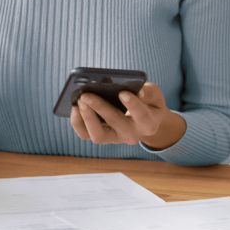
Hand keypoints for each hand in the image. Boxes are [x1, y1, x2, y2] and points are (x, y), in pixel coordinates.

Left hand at [70, 82, 186, 149]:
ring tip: (79, 101)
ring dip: (87, 118)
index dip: (133, 105)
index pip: (142, 116)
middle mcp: (132, 134)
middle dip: (100, 108)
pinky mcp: (102, 137)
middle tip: (86, 94)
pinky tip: (74, 107)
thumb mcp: (154, 95)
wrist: (144, 119)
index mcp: (148, 124)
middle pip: (116, 124)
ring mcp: (115, 138)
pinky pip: (86, 134)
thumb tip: (136, 91)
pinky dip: (78, 122)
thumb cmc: (148, 103)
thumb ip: (147, 92)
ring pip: (98, 135)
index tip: (122, 93)